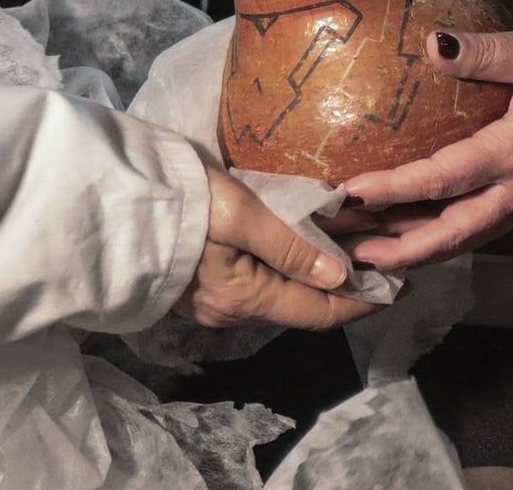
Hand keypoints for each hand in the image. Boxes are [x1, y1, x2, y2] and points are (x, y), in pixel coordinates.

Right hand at [173, 167, 380, 328]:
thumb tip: (340, 276)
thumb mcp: (241, 216)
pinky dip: (293, 270)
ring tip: (356, 252)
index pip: (320, 312)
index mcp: (246, 298)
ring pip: (284, 294)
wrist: (111, 200)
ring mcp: (215, 301)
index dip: (363, 302)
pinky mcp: (202, 283)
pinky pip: (262, 283)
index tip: (400, 287)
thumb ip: (292, 247)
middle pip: (304, 307)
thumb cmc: (181, 200)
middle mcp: (233, 310)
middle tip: (385, 262)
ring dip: (320, 277)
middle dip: (347, 288)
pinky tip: (308, 249)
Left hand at [343, 28, 512, 270]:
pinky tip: (418, 234)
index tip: (351, 193)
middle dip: (398, 249)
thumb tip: (434, 44)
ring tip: (372, 252)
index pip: (443, 179)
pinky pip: (481, 228)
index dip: (394, 189)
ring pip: (465, 238)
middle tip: (350, 253)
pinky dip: (445, 239)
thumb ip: (487, 50)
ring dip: (418, 251)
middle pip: (451, 234)